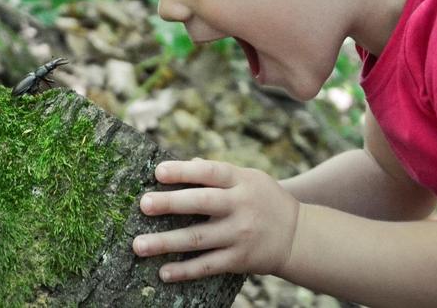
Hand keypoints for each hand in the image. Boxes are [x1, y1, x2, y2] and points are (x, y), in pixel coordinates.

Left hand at [133, 158, 299, 281]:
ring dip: (166, 242)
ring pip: (198, 239)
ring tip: (139, 245)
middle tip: (143, 204)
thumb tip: (186, 164)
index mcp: (242, 181)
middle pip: (202, 203)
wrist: (297, 236)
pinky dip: (185, 270)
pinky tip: (164, 272)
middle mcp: (241, 206)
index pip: (210, 172)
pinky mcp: (239, 260)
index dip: (184, 170)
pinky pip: (208, 265)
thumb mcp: (250, 178)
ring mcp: (240, 235)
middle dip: (170, 203)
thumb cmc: (265, 200)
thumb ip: (220, 173)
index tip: (158, 172)